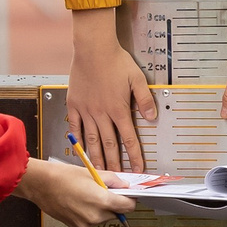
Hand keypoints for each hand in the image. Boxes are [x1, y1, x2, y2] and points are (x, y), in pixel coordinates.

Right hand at [13, 157, 134, 226]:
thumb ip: (112, 180)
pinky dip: (89, 213)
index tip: (128, 195)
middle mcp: (96, 216)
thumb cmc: (62, 176)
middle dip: (113, 203)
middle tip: (102, 190)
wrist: (40, 185)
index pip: (128, 207)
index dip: (129, 200)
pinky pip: (91, 221)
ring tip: (86, 195)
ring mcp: (86, 223)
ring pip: (103, 217)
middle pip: (116, 213)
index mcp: (102, 201)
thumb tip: (124, 185)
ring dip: (100, 208)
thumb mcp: (91, 173)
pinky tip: (78, 202)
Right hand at [68, 5, 155, 171]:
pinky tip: (80, 150)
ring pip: (92, 140)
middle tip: (117, 178)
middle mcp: (102, 113)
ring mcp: (86, 110)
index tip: (137, 169)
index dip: (134, 156)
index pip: (129, 138)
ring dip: (97, 157)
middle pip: (109, 144)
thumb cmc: (115, 61)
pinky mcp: (74, 105)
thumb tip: (152, 117)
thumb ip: (145, 99)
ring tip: (99, 171)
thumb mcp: (137, 78)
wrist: (92, 48)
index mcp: (119, 109)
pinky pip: (75, 127)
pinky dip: (78, 140)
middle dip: (115, 164)